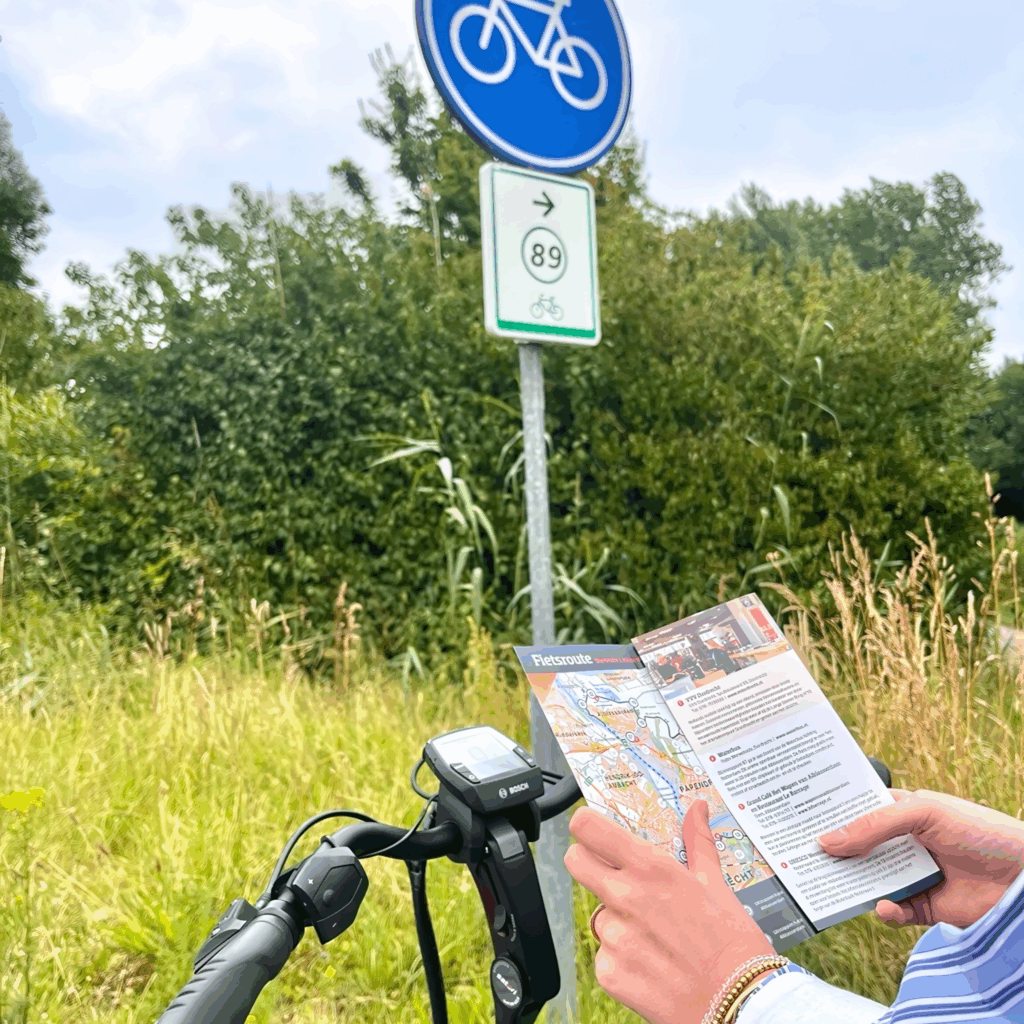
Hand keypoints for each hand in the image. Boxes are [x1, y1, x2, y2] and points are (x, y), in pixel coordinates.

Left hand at [564, 800, 775, 1023]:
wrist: (742, 1006)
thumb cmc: (733, 943)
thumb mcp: (717, 884)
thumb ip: (698, 842)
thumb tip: (697, 807)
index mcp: (651, 869)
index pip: (588, 828)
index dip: (588, 827)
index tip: (596, 832)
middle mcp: (626, 897)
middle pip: (575, 861)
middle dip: (588, 863)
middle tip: (615, 876)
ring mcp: (614, 937)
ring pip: (595, 913)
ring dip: (616, 919)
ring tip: (654, 934)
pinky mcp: (609, 973)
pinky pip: (604, 954)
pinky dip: (622, 957)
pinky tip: (652, 962)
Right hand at [818, 788, 1023, 928]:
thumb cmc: (979, 830)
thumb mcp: (922, 814)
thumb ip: (873, 827)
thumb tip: (826, 841)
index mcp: (901, 811)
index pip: (857, 811)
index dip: (830, 814)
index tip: (798, 818)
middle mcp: (903, 843)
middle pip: (857, 848)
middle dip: (833, 853)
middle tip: (802, 857)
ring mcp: (912, 875)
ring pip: (869, 880)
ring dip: (852, 884)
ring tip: (830, 887)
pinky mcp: (924, 907)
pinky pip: (893, 911)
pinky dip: (885, 911)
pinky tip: (886, 907)